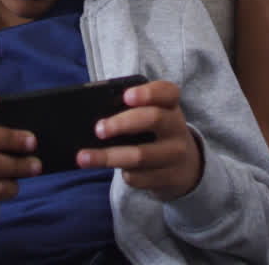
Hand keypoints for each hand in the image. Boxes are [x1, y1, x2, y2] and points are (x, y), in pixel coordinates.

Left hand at [76, 80, 203, 200]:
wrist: (184, 165)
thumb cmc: (156, 132)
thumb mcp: (152, 114)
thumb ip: (130, 111)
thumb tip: (95, 120)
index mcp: (170, 104)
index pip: (167, 92)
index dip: (147, 93)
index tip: (125, 96)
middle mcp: (176, 126)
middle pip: (153, 119)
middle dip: (123, 123)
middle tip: (98, 129)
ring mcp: (175, 153)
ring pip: (141, 155)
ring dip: (108, 156)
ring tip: (83, 157)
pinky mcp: (170, 177)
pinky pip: (139, 177)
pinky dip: (123, 173)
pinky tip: (117, 169)